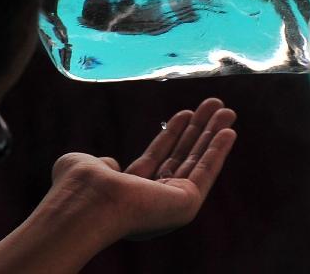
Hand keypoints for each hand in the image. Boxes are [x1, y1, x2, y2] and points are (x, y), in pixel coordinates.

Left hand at [49, 98, 236, 239]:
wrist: (88, 202)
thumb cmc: (80, 185)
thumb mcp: (84, 164)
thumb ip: (99, 162)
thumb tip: (109, 162)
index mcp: (131, 191)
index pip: (159, 157)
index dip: (173, 133)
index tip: (186, 113)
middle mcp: (154, 199)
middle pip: (183, 156)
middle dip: (200, 129)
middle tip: (214, 105)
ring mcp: (172, 203)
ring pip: (198, 161)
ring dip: (214, 135)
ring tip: (227, 111)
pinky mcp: (186, 204)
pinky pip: (206, 172)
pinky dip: (219, 151)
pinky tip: (229, 131)